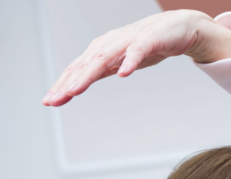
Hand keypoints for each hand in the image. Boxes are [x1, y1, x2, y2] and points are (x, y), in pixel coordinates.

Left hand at [42, 10, 230, 106]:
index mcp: (103, 49)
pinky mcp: (150, 39)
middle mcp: (111, 43)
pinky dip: (129, 61)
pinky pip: (138, 51)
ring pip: (105, 57)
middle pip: (86, 64)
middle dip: (68, 82)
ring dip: (88, 74)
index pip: (78, 67)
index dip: (63, 84)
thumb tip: (80, 83)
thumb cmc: (150, 43)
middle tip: (56, 99)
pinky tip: (124, 74)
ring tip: (76, 89)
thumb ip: (103, 70)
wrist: (180, 27)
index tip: (50, 101)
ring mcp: (129, 40)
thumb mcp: (121, 61)